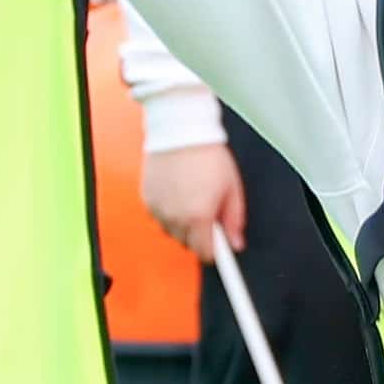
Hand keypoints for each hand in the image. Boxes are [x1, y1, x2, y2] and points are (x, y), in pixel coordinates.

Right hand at [142, 140, 244, 257]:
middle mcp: (174, 217)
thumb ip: (234, 219)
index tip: (220, 251)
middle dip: (199, 234)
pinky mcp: (147, 199)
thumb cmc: (207, 155)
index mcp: (198, 217)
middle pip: (188, 244)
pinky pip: (159, 217)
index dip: (215, 252)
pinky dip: (168, 211)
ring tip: (190, 198)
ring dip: (181, 223)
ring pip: (171, 231)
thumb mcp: (231, 188)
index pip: (206, 254)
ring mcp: (158, 209)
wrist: (179, 130)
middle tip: (207, 211)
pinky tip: (176, 192)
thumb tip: (236, 242)